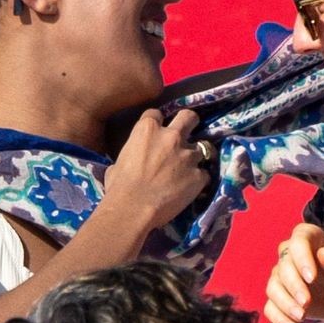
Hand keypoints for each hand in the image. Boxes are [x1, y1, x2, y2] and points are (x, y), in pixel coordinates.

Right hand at [104, 109, 212, 231]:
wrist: (133, 209)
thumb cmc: (119, 186)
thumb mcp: (119, 161)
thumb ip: (132, 154)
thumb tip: (133, 162)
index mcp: (147, 129)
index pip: (157, 114)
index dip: (158, 123)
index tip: (158, 132)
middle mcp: (171, 137)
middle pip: (189, 117)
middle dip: (189, 123)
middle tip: (187, 134)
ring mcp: (188, 155)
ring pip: (200, 149)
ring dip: (193, 158)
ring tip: (186, 171)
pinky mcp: (199, 176)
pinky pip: (204, 174)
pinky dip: (198, 180)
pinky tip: (190, 189)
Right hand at [264, 224, 323, 322]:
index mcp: (309, 238)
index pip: (298, 242)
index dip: (301, 259)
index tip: (312, 278)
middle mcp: (291, 254)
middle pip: (283, 268)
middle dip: (293, 287)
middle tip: (306, 303)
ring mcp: (284, 277)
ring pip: (273, 288)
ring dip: (285, 304)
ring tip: (302, 317)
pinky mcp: (282, 298)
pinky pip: (271, 307)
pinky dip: (279, 318)